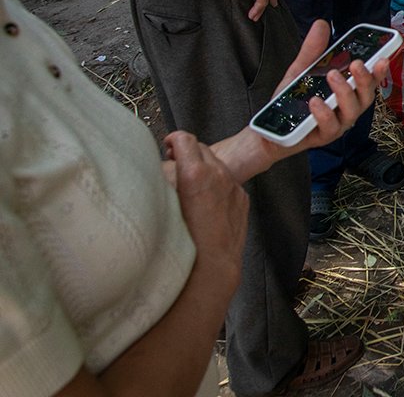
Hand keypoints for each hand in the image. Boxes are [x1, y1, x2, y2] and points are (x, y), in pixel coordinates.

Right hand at [163, 131, 247, 297]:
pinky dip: (218, 185)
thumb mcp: (162, 205)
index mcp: (195, 174)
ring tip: (190, 186)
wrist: (212, 266)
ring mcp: (234, 186)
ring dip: (204, 169)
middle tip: (175, 164)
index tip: (168, 145)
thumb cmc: (182, 241)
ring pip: (218, 166)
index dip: (174, 139)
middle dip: (189, 154)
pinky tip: (206, 202)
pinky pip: (228, 183)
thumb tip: (159, 171)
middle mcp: (218, 175)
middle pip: (202, 149)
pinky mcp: (242, 198)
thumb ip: (163, 182)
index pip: (185, 139)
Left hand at [272, 20, 388, 152]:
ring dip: (344, 92)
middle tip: (356, 63)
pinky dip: (324, 113)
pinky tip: (314, 101)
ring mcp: (338, 125)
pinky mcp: (323, 138)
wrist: (270, 130)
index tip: (383, 57)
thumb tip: (321, 24)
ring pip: (352, 112)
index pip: (369, 81)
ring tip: (332, 76)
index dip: (379, 70)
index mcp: (348, 92)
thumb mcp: (301, 70)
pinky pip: (329, 126)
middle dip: (364, 79)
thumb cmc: (292, 102)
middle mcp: (348, 109)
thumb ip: (313, 50)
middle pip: (366, 97)